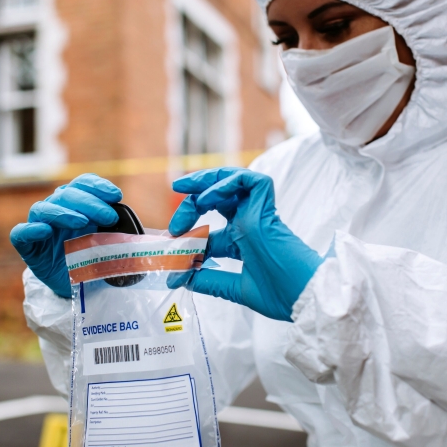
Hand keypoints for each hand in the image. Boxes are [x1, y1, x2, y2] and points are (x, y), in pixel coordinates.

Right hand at [10, 174, 121, 296]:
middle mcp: (57, 209)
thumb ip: (117, 229)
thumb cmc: (93, 256)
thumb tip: (135, 227)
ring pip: (43, 209)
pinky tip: (45, 231)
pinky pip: (21, 234)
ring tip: (82, 222)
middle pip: (66, 194)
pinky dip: (31, 230)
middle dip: (89, 202)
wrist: (76, 284)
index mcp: (76, 203)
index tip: (116, 195)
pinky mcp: (28, 247)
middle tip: (108, 216)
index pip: (82, 184)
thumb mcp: (109, 240)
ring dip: (63, 212)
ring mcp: (40, 226)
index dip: (97, 186)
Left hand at [168, 167, 322, 320]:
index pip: (208, 232)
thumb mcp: (236, 287)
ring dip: (204, 181)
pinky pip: (248, 180)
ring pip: (231, 180)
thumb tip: (181, 279)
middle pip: (216, 199)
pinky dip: (224, 184)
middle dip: (190, 203)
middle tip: (174, 223)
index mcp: (243, 241)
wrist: (307, 299)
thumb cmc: (282, 295)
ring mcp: (258, 214)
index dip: (187, 243)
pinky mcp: (267, 207)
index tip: (171, 261)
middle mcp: (248, 223)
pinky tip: (206, 198)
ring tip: (182, 189)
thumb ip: (209, 281)